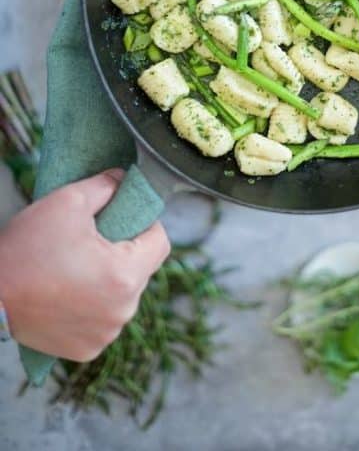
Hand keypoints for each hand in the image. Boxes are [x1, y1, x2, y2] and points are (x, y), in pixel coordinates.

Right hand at [0, 170, 169, 360]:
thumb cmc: (26, 249)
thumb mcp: (68, 202)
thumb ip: (105, 186)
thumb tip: (124, 180)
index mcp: (125, 275)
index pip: (160, 242)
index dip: (145, 224)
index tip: (121, 220)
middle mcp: (123, 310)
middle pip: (141, 269)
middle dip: (122, 251)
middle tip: (90, 242)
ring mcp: (105, 334)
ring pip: (122, 296)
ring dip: (107, 280)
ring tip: (73, 268)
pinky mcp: (87, 350)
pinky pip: (102, 320)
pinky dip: (91, 307)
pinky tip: (66, 294)